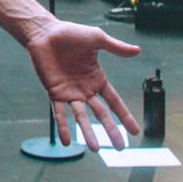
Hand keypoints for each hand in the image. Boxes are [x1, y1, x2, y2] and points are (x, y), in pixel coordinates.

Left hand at [26, 20, 141, 148]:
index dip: (125, 116)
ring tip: (95, 148)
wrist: (44, 33)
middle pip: (101, 114)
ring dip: (88, 132)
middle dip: (111, 130)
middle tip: (120, 148)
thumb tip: (137, 50)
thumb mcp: (96, 39)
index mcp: (97, 79)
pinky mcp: (54, 93)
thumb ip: (115, 47)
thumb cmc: (70, 34)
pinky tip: (66, 141)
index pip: (115, 102)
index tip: (135, 132)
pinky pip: (59, 113)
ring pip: (81, 117)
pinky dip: (62, 127)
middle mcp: (85, 90)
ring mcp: (70, 93)